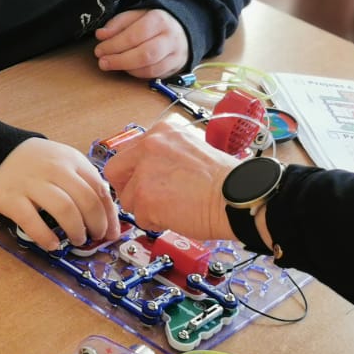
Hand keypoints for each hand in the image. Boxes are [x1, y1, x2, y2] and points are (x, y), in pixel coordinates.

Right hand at [0, 138, 121, 249]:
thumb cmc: (39, 165)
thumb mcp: (66, 163)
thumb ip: (85, 183)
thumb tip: (107, 217)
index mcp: (72, 160)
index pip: (99, 190)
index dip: (109, 216)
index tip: (111, 233)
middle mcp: (54, 169)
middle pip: (86, 201)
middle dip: (96, 224)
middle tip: (95, 237)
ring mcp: (31, 183)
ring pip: (64, 209)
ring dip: (76, 230)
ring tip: (77, 240)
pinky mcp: (10, 198)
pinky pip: (32, 221)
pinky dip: (45, 237)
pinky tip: (52, 244)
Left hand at [93, 8, 189, 78]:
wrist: (181, 29)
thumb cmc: (153, 22)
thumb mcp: (135, 15)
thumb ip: (118, 24)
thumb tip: (101, 35)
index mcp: (159, 20)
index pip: (134, 36)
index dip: (114, 45)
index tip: (99, 50)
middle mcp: (170, 38)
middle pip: (144, 55)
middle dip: (120, 61)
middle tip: (103, 62)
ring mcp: (176, 55)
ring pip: (150, 68)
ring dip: (127, 69)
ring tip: (112, 65)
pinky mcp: (176, 67)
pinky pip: (155, 76)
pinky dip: (138, 74)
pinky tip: (126, 69)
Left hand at [102, 116, 234, 241]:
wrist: (238, 196)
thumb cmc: (225, 180)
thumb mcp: (191, 150)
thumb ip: (165, 156)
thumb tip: (147, 172)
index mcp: (162, 131)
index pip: (129, 152)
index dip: (135, 171)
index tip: (145, 181)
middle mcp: (149, 145)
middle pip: (115, 171)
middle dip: (128, 189)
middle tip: (147, 200)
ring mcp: (144, 171)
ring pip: (127, 198)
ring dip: (146, 209)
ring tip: (174, 208)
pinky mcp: (144, 197)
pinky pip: (139, 217)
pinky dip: (155, 222)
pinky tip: (177, 216)